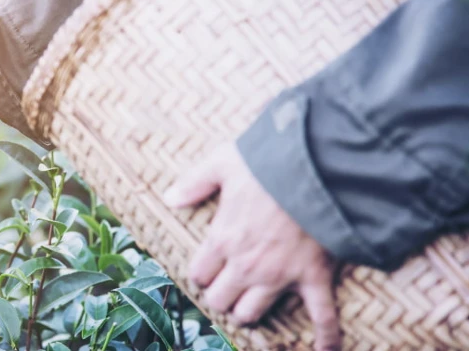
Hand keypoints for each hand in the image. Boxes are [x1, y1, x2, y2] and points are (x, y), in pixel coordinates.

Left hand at [164, 144, 340, 350]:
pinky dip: (325, 335)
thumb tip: (169, 197)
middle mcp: (245, 265)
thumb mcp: (223, 163)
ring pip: (251, 313)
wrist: (319, 167)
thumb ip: (195, 182)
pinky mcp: (313, 277)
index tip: (208, 268)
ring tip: (251, 305)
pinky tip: (324, 350)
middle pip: (220, 300)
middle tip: (228, 286)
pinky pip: (321, 316)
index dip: (201, 273)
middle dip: (221, 296)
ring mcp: (279, 275)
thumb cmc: (270, 163)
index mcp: (221, 239)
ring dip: (248, 312)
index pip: (199, 274)